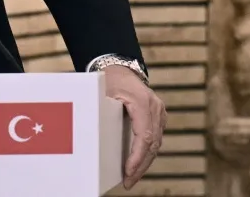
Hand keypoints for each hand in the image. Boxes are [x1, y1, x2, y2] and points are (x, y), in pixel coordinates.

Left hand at [102, 65, 166, 188]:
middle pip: (153, 143)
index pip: (144, 136)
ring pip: (157, 142)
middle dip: (141, 166)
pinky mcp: (158, 115)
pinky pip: (155, 137)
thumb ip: (100, 112)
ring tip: (132, 178)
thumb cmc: (109, 81)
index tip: (128, 172)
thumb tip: (90, 135)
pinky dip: (148, 153)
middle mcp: (155, 107)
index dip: (137, 157)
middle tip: (129, 182)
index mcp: (142, 102)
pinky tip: (138, 164)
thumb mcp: (102, 94)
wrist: (120, 67)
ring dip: (145, 162)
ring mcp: (159, 111)